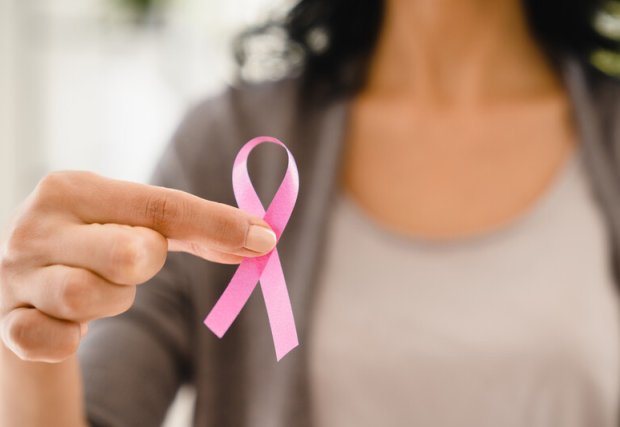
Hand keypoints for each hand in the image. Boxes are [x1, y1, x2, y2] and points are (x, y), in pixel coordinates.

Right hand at [0, 171, 275, 362]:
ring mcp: (17, 275)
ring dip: (114, 301)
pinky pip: (54, 340)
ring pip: (94, 298)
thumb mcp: (138, 225)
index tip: (263, 237)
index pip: (159, 206)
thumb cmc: (94, 245)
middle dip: (147, 263)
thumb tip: (261, 239)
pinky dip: (71, 337)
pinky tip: (69, 324)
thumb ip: (196, 231)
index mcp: (72, 188)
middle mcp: (37, 225)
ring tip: (99, 287)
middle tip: (134, 260)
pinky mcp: (7, 323)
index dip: (216, 223)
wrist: (23, 283)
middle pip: (131, 253)